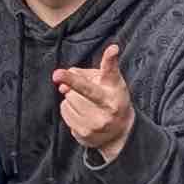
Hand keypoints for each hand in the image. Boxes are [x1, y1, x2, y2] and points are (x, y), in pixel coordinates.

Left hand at [50, 40, 135, 161]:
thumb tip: (62, 84)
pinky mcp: (85, 134)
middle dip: (76, 87)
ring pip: (69, 99)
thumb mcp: (104, 81)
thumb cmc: (110, 98)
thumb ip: (83, 74)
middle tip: (87, 94)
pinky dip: (69, 109)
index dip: (110, 58)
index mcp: (115, 89)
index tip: (113, 49)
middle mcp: (109, 106)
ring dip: (72, 98)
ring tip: (86, 104)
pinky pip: (64, 111)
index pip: (110, 71)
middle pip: (79, 87)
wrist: (121, 131)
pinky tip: (82, 114)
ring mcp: (97, 122)